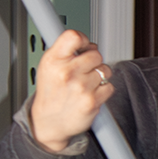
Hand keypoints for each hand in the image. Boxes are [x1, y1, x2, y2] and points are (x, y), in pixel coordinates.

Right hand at [29, 29, 113, 152]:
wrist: (50, 122)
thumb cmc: (51, 93)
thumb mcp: (48, 66)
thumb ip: (65, 51)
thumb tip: (86, 43)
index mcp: (53, 60)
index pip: (73, 37)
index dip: (83, 39)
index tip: (84, 46)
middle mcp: (67, 73)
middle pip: (95, 54)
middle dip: (94, 60)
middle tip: (86, 68)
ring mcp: (81, 87)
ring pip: (105, 70)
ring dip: (100, 75)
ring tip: (88, 82)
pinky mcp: (92, 101)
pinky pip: (109, 86)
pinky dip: (104, 89)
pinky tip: (92, 93)